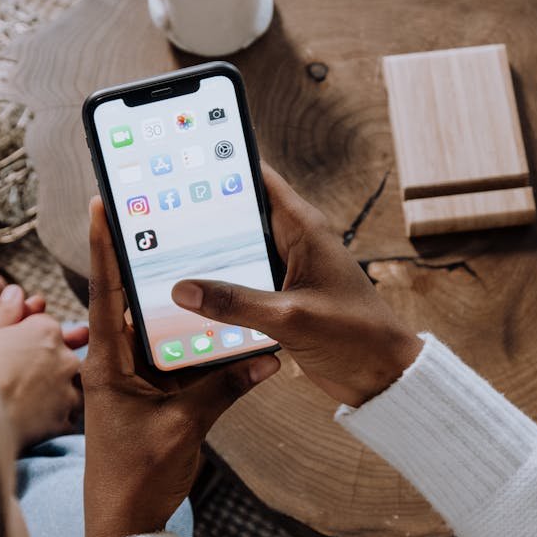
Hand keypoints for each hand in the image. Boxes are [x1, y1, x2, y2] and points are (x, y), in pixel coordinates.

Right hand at [0, 284, 87, 446]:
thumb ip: (5, 313)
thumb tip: (16, 291)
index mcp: (45, 331)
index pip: (47, 326)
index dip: (30, 336)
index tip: (15, 347)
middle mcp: (64, 357)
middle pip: (65, 355)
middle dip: (51, 362)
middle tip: (23, 375)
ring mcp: (67, 389)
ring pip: (74, 386)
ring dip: (60, 390)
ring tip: (32, 400)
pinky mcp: (64, 419)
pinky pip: (68, 415)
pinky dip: (57, 416)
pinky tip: (38, 420)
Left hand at [81, 197, 280, 536]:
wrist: (126, 524)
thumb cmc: (136, 477)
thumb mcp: (184, 429)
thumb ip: (224, 389)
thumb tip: (268, 358)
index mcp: (109, 364)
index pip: (104, 294)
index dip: (104, 248)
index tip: (101, 205)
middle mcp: (119, 364)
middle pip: (136, 303)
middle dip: (152, 266)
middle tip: (170, 222)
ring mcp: (137, 380)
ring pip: (164, 332)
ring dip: (185, 310)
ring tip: (210, 268)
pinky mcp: (155, 397)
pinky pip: (180, 361)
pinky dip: (202, 348)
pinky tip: (230, 331)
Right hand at [171, 164, 422, 407]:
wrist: (382, 376)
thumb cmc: (355, 337)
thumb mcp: (290, 317)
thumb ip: (236, 303)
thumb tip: (183, 290)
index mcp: (303, 228)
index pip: (257, 177)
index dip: (221, 163)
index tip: (181, 160)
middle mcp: (292, 242)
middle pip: (237, 215)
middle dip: (200, 214)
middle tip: (154, 213)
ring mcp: (285, 271)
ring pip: (236, 253)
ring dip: (206, 257)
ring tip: (159, 254)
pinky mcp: (280, 299)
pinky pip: (241, 284)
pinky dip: (218, 288)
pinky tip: (187, 297)